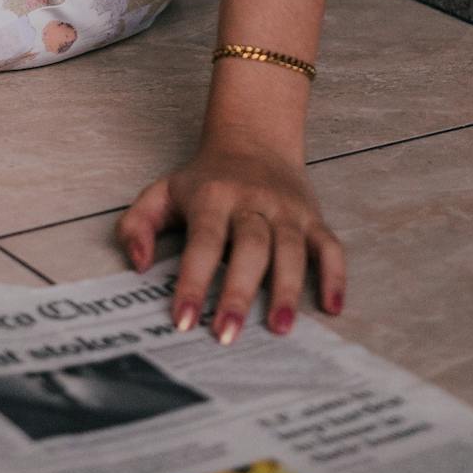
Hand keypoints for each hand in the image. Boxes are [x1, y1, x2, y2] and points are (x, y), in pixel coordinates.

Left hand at [117, 138, 344, 341]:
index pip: (203, 242)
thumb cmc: (203, 179)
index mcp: (212, 197)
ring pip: (291, 249)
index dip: (192, 281)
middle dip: (239, 292)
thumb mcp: (161, 191)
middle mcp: (252, 202)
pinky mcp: (313, 217)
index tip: (182, 320)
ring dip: (287, 290)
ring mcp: (287, 210)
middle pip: (250, 247)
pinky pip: (330, 246)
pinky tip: (332, 308)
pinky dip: (335, 276)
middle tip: (227, 334)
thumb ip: (137, 225)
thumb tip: (139, 265)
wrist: (253, 138)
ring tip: (280, 329)